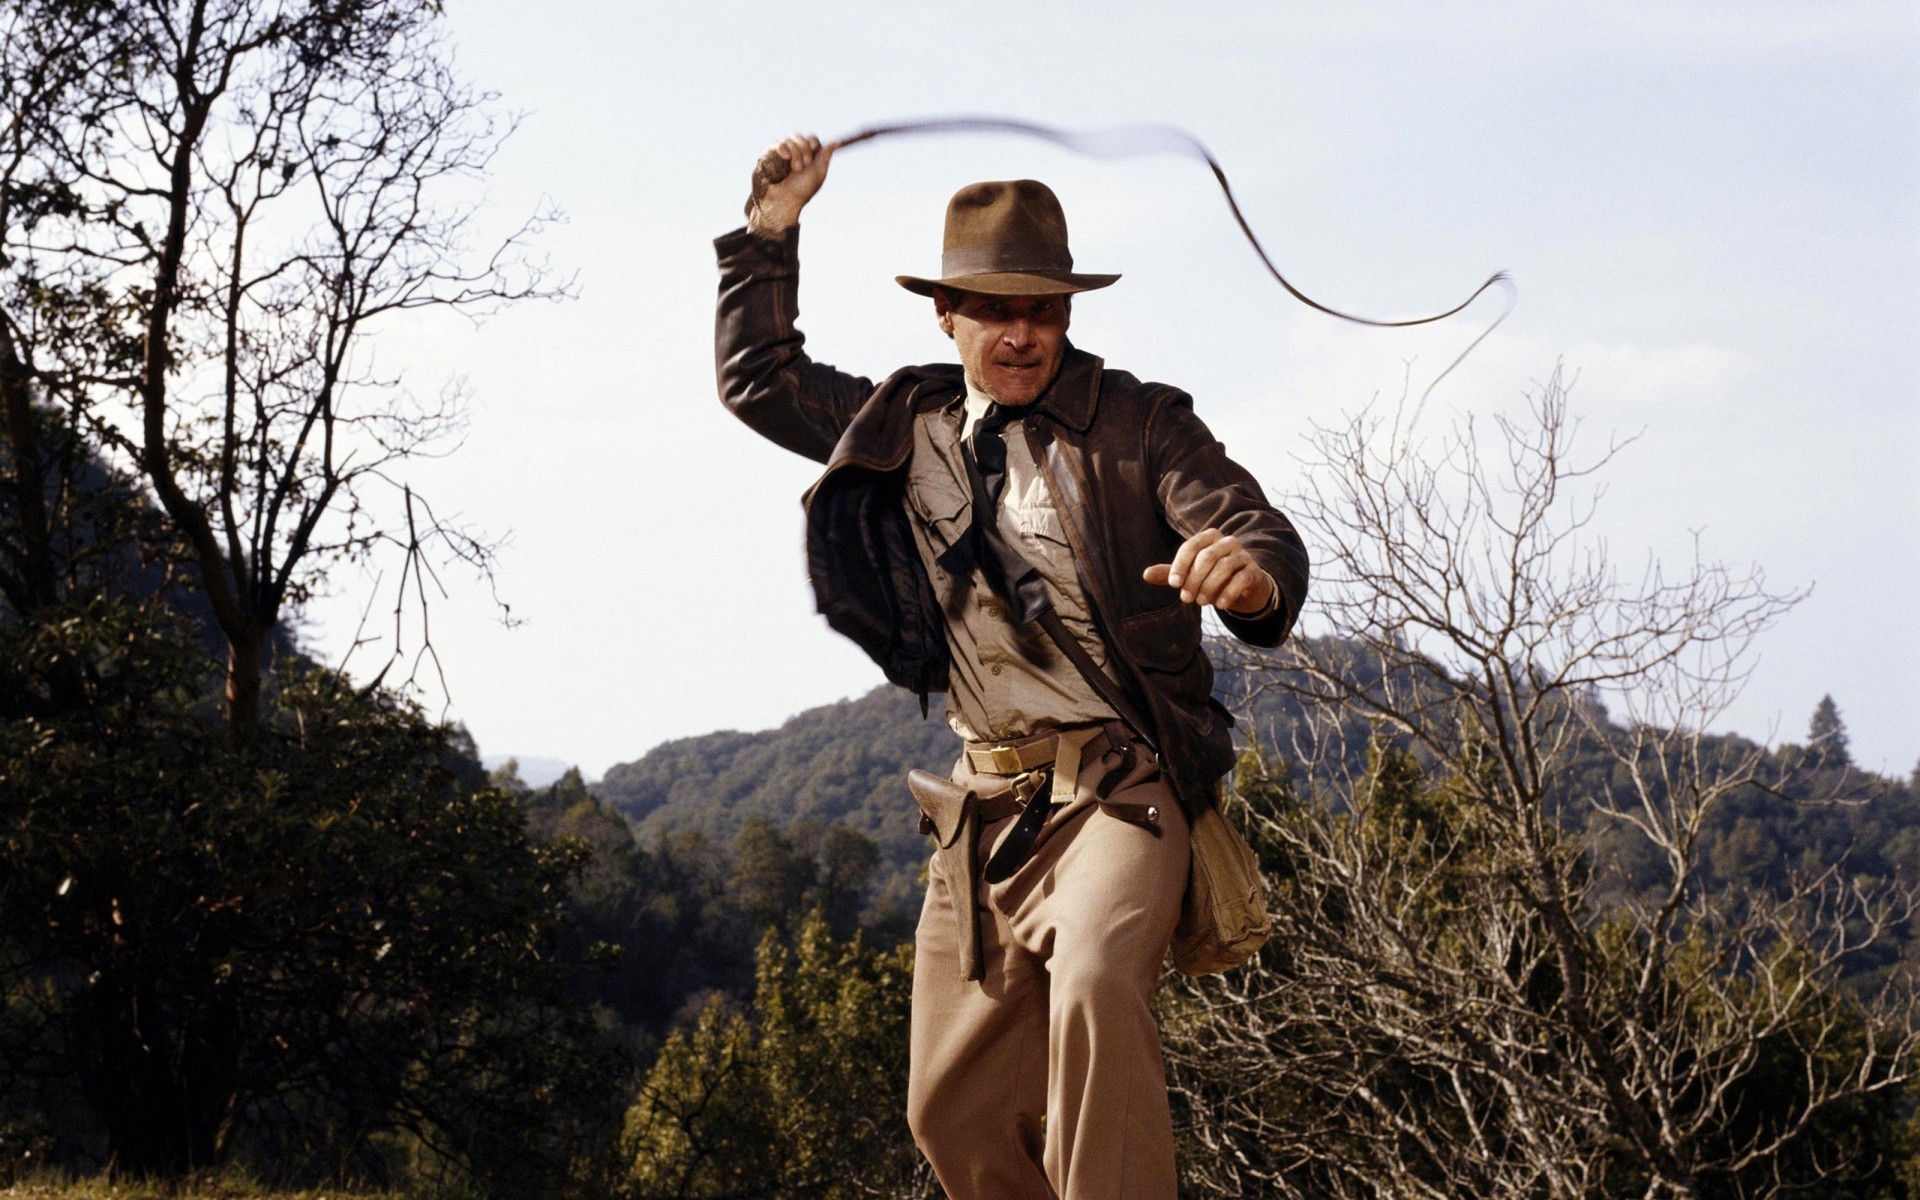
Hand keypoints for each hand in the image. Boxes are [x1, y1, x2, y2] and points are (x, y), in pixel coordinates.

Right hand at [746, 133, 833, 235]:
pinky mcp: (768, 156)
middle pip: (800, 137)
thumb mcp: (818, 173)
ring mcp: (780, 154)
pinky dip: (782, 147)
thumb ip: (825, 155)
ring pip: (789, 140)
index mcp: (806, 157)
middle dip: (804, 149)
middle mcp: (793, 154)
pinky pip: (776, 144)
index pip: (810, 140)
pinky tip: (786, 157)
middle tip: (805, 164)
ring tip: (795, 169)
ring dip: (795, 153)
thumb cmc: (801, 190)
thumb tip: (837, 142)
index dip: (812, 141)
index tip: (814, 147)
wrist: (784, 200)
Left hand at [1143, 528, 1273, 615]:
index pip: (1191, 547)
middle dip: (1194, 579)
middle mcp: (1227, 542)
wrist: (1243, 588)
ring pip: (1224, 566)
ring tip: (1201, 603)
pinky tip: (1220, 605)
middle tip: (1186, 599)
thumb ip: (1170, 574)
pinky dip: (1229, 592)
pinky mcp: (1254, 571)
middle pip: (1207, 557)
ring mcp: (1243, 555)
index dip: (1180, 565)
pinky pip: (1242, 578)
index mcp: (1209, 537)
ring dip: (1210, 586)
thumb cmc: (1211, 577)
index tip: (1174, 585)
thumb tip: (1145, 575)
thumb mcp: (1190, 575)